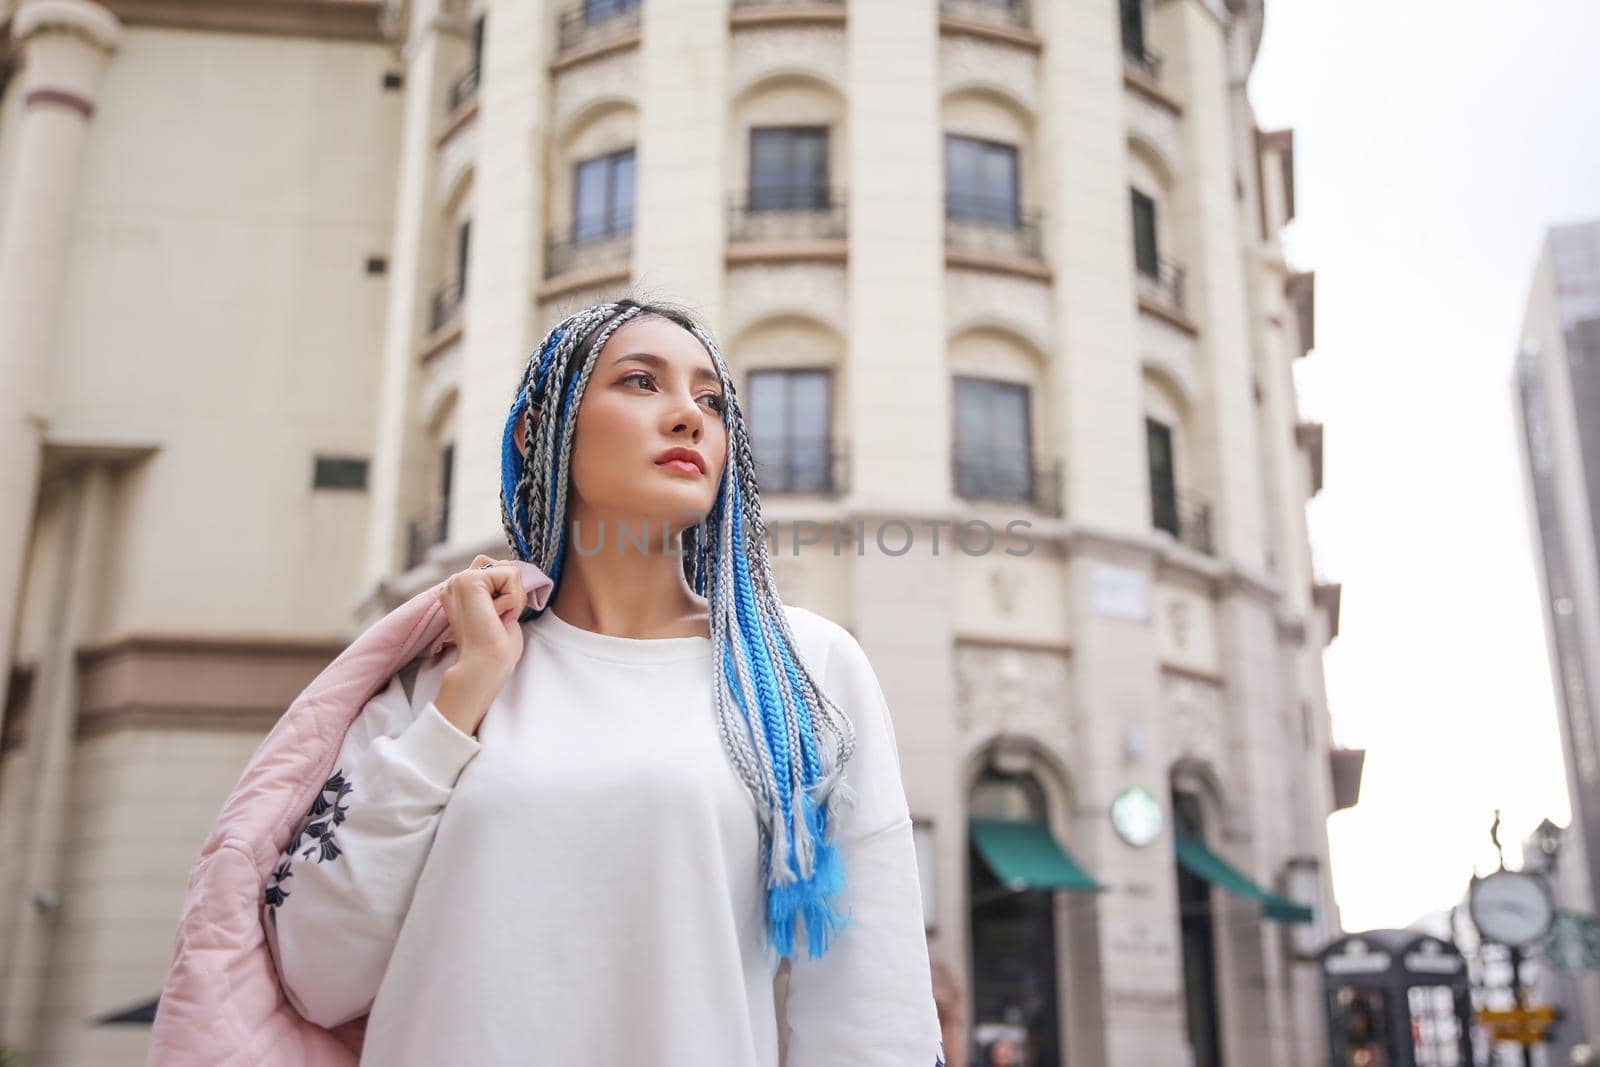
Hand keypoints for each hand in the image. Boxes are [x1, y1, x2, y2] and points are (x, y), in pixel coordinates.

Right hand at [432, 555, 527, 734]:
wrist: (485, 666)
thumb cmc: (496, 647)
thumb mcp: (500, 610)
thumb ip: (501, 588)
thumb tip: (514, 570)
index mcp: (460, 591)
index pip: (496, 569)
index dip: (508, 593)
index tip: (496, 619)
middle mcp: (455, 582)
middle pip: (504, 566)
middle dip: (513, 593)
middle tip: (499, 619)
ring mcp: (459, 580)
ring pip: (509, 569)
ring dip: (514, 597)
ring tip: (497, 618)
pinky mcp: (468, 581)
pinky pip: (511, 575)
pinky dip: (513, 598)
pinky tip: (497, 615)